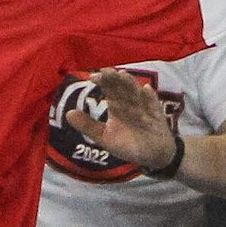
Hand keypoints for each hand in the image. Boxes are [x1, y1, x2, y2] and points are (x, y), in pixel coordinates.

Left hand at [63, 69, 180, 172]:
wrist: (151, 156)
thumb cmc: (128, 144)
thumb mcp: (105, 137)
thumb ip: (88, 126)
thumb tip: (68, 113)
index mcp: (116, 106)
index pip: (108, 89)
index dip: (102, 82)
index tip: (93, 77)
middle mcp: (129, 103)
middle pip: (122, 87)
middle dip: (115, 79)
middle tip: (107, 71)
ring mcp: (144, 107)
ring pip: (136, 93)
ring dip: (131, 84)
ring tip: (123, 76)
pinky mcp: (157, 115)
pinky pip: (154, 105)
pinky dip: (150, 97)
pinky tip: (147, 90)